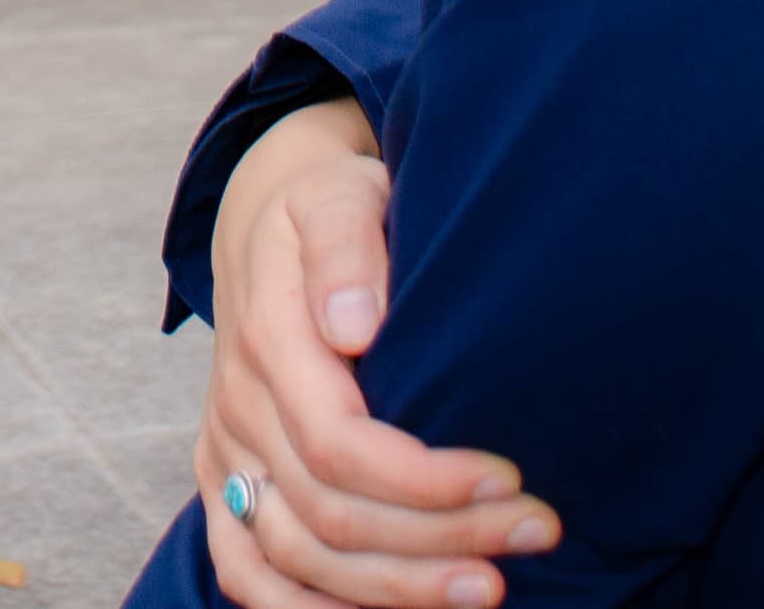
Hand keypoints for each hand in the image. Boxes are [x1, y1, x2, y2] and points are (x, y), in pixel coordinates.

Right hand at [194, 100, 559, 607]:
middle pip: (330, 513)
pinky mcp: (225, 482)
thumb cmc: (331, 209)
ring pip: (296, 557)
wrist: (270, 228)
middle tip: (538, 532)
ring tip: (489, 586)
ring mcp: (226, 451)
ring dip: (397, 588)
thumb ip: (347, 249)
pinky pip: (245, 572)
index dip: (427, 481)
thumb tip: (356, 328)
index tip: (513, 479)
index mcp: (267, 337)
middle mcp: (238, 405)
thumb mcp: (341, 195)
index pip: (340, 444)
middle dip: (442, 537)